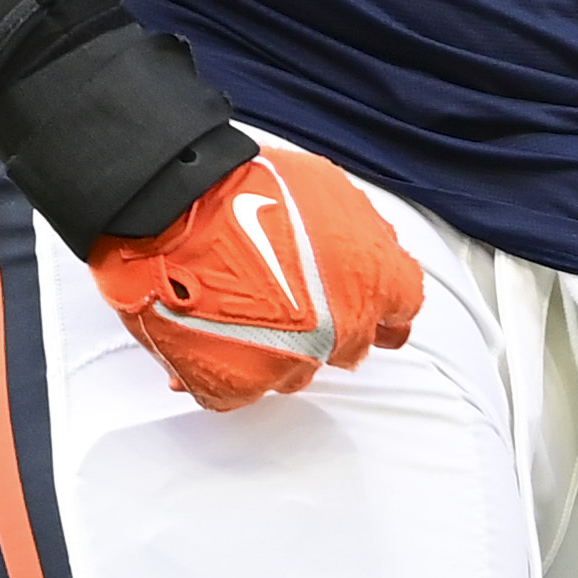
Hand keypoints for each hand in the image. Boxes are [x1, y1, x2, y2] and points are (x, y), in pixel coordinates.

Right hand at [83, 149, 422, 410]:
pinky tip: (208, 334)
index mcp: (374, 280)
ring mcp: (290, 362)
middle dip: (329, 327)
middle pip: (350, 346)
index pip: (402, 308)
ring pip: (296, 370)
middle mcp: (341, 329)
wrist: (174, 209)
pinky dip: (225, 365)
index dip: (385, 307)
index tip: (378, 312)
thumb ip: (356, 234)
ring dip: (277, 348)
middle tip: (297, 304)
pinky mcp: (237, 384)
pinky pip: (241, 387)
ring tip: (241, 310)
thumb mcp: (327, 190)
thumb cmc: (244, 191)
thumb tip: (360, 248)